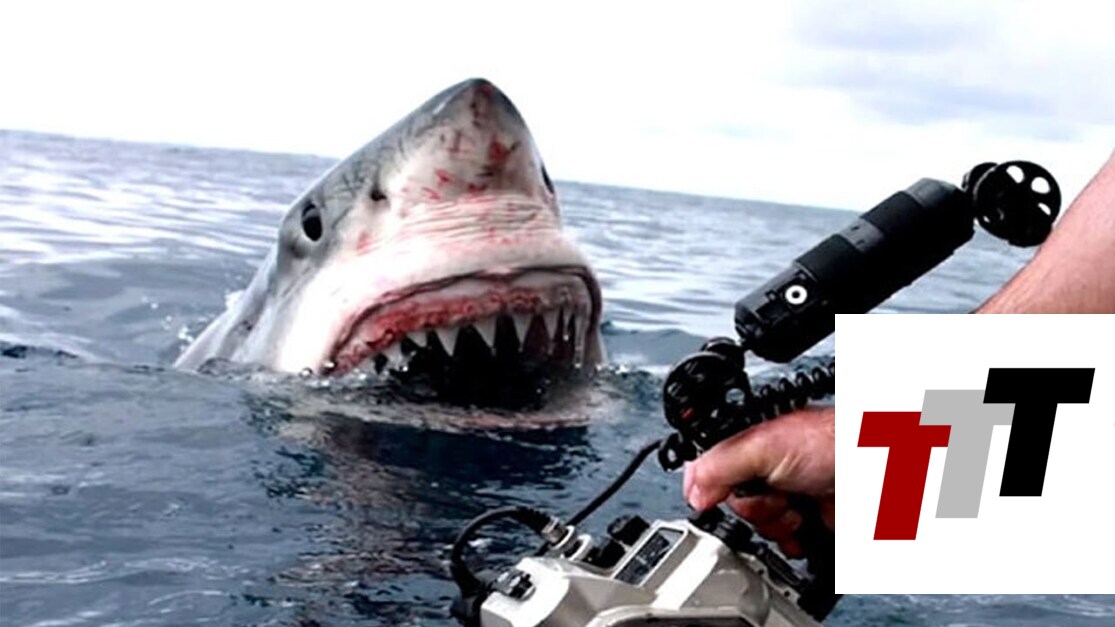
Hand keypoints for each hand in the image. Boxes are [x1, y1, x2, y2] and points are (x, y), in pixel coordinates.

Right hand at [683, 405, 834, 556]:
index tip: (719, 497)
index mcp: (752, 445)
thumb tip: (692, 491)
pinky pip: (784, 544)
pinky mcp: (808, 521)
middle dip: (754, 508)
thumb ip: (718, 465)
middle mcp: (768, 469)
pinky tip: (805, 525)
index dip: (714, 490)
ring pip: (759, 527)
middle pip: (735, 506)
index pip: (713, 473)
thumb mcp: (761, 446)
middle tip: (774, 493)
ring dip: (776, 524)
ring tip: (796, 507)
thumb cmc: (833, 442)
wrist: (879, 471)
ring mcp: (788, 495)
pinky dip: (793, 541)